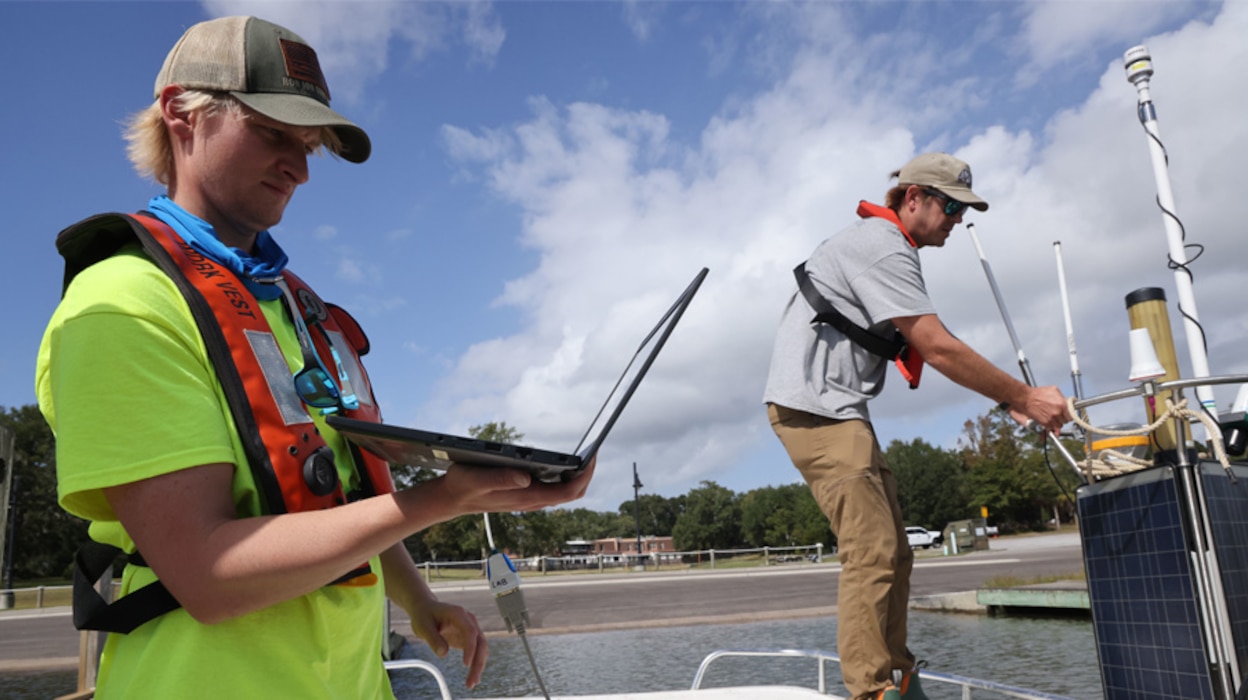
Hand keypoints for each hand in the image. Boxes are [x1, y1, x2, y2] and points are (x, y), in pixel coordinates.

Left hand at [408, 599, 487, 688]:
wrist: (426, 609)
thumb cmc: (424, 615)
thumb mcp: (423, 627)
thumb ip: (433, 639)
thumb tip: (443, 654)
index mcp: (459, 614)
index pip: (470, 632)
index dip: (470, 648)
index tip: (466, 665)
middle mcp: (469, 621)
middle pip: (480, 642)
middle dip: (478, 662)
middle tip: (472, 681)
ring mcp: (470, 629)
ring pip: (481, 649)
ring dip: (478, 666)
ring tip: (471, 683)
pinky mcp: (468, 638)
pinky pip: (476, 652)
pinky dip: (475, 664)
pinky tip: (472, 676)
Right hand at [438, 458, 595, 515]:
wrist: (450, 499)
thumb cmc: (462, 487)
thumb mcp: (477, 479)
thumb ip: (501, 478)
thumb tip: (527, 477)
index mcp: (526, 496)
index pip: (568, 492)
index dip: (584, 475)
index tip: (592, 456)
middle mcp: (532, 500)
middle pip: (572, 492)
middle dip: (587, 474)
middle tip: (594, 451)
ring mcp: (529, 498)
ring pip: (564, 491)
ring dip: (577, 475)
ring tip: (584, 454)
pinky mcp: (524, 493)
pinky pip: (553, 488)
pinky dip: (564, 476)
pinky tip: (563, 462)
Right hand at [1008, 385, 1070, 434]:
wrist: (1026, 399)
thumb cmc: (1038, 394)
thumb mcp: (1054, 390)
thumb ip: (1062, 397)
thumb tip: (1066, 401)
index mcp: (1062, 404)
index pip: (1071, 415)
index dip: (1069, 415)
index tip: (1068, 414)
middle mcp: (1058, 412)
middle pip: (1066, 421)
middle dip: (1063, 418)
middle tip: (1059, 414)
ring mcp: (1051, 419)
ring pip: (1059, 425)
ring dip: (1057, 422)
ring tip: (1053, 418)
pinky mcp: (1045, 423)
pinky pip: (1052, 427)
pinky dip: (1051, 425)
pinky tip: (1049, 420)